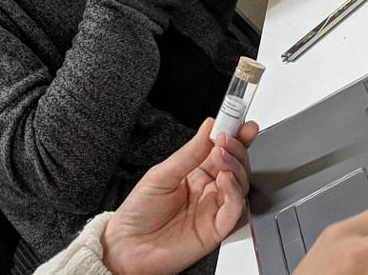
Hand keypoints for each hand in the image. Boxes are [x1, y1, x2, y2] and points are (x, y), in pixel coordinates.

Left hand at [101, 118, 258, 274]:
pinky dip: (234, 189)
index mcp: (194, 174)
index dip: (233, 136)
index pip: (220, 151)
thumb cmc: (138, 213)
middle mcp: (207, 190)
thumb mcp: (161, 174)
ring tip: (223, 152)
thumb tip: (209, 126)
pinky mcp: (217, 228)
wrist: (127, 246)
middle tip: (230, 135)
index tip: (239, 120)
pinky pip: (234, 207)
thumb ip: (189, 153)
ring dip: (235, 164)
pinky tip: (225, 177)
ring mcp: (213, 208)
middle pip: (234, 165)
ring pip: (239, 183)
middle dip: (237, 147)